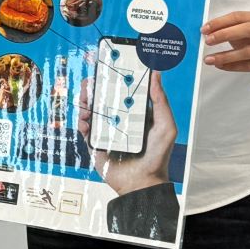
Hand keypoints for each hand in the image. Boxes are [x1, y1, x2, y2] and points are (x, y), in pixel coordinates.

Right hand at [77, 68, 177, 195]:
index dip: (114, 78)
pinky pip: (84, 130)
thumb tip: (156, 74)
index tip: (108, 66)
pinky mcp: (95, 143)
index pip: (123, 91)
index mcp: (135, 113)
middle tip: (91, 82)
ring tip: (85, 99)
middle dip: (94, 88)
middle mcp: (119, 120)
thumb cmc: (158, 155)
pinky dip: (82, 123)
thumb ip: (160, 100)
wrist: (142, 182)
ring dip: (85, 103)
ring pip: (90, 111)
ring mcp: (106, 131)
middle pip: (102, 99)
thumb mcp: (166, 125)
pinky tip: (86, 121)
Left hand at [202, 11, 249, 81]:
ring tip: (209, 59)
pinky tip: (221, 66)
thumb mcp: (245, 34)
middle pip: (248, 29)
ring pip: (249, 51)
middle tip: (208, 41)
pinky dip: (233, 66)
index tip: (204, 29)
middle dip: (225, 34)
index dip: (221, 22)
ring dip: (226, 56)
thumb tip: (207, 32)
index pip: (240, 16)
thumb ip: (230, 30)